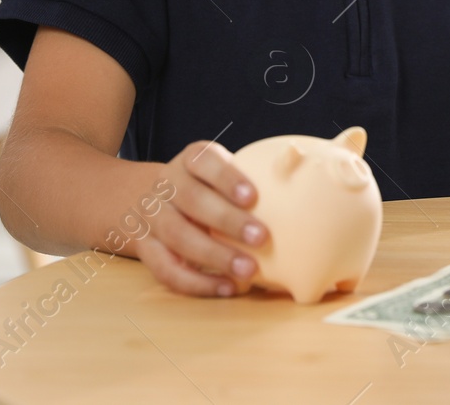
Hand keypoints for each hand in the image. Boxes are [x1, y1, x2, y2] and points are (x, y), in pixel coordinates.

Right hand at [135, 141, 269, 297]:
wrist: (137, 197)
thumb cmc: (200, 186)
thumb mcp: (216, 170)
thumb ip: (253, 172)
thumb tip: (312, 167)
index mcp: (188, 161)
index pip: (203, 161)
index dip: (226, 177)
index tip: (253, 196)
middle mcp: (166, 186)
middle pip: (192, 200)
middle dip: (227, 220)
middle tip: (262, 236)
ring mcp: (152, 218)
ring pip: (178, 236)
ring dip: (215, 256)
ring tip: (248, 270)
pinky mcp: (146, 249)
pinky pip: (167, 269)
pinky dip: (197, 283)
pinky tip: (227, 288)